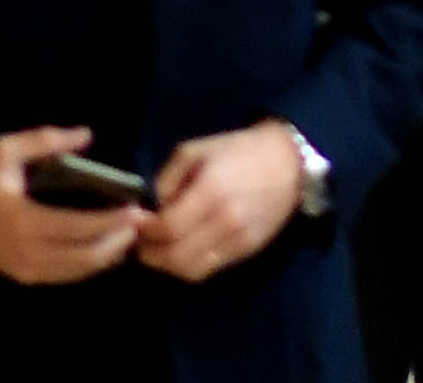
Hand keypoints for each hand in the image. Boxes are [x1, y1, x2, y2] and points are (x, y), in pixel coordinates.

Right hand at [0, 127, 142, 283]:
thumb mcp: (4, 150)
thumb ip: (45, 140)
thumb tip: (86, 134)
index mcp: (23, 221)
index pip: (76, 228)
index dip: (109, 222)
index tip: (136, 210)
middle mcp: (27, 252)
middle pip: (84, 256)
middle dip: (117, 242)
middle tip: (142, 224)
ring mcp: (27, 270)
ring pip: (78, 272)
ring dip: (108, 256)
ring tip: (131, 235)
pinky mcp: (26, 277)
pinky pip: (66, 276)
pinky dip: (90, 264)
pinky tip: (107, 248)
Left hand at [135, 120, 309, 281]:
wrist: (288, 163)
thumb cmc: (237, 151)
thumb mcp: (195, 151)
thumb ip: (167, 179)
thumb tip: (149, 208)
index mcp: (211, 191)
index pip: (168, 228)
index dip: (145, 232)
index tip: (134, 224)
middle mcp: (225, 221)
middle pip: (176, 256)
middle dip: (150, 254)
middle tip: (140, 243)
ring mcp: (238, 240)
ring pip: (191, 270)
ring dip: (167, 265)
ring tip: (157, 250)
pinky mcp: (246, 251)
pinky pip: (209, 270)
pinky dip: (188, 266)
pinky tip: (180, 251)